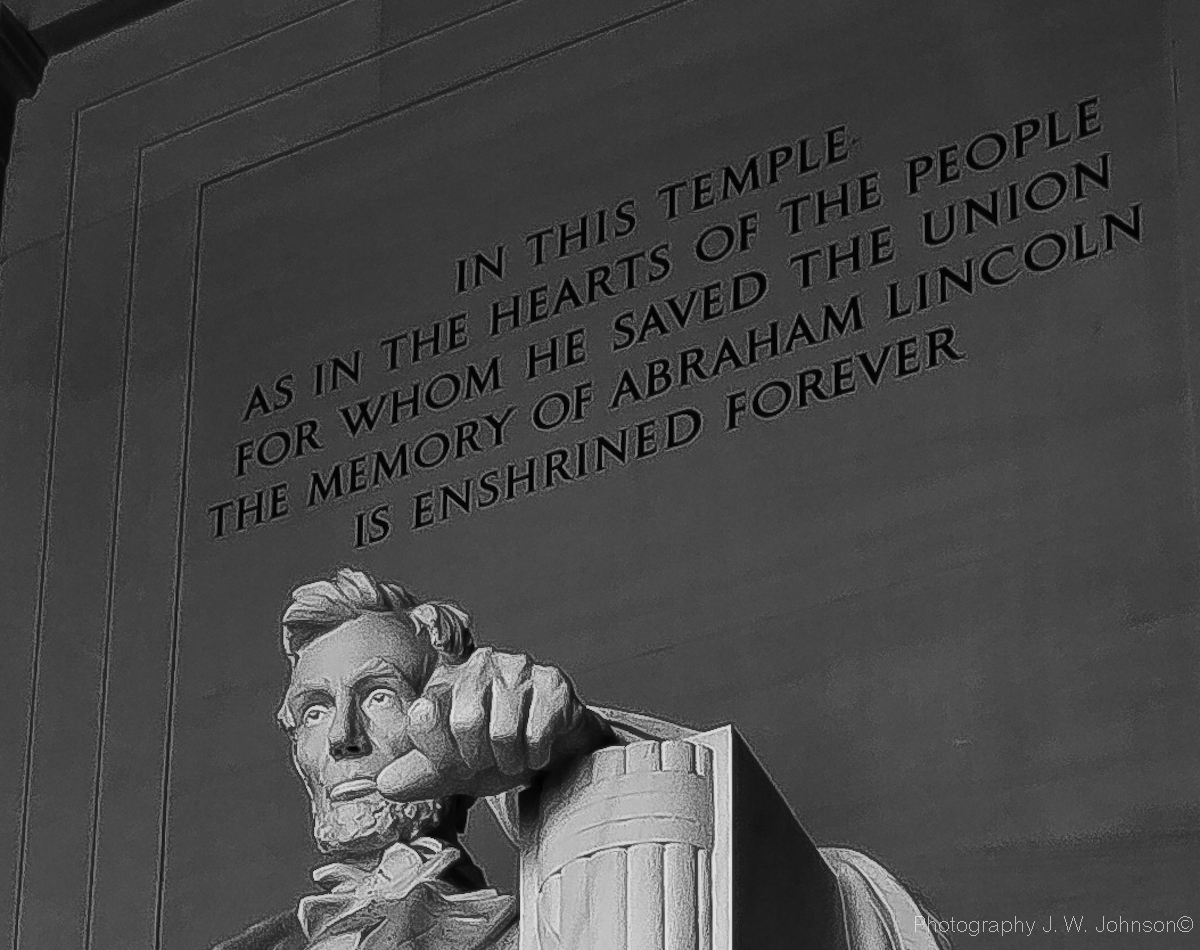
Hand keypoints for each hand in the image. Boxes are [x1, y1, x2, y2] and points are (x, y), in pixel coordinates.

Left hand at [376, 647, 612, 801]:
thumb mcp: (453, 768)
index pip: (423, 717)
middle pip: (465, 723)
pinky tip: (537, 750)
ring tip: (513, 756)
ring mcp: (518, 668)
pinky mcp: (552, 682)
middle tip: (489, 761)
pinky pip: (537, 733)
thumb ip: (419, 774)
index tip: (455, 764)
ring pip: (503, 732)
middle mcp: (479, 664)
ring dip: (510, 760)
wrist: (552, 748)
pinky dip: (536, 756)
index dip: (440, 756)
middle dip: (479, 758)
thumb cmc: (495, 752)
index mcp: (446, 680)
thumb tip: (385, 785)